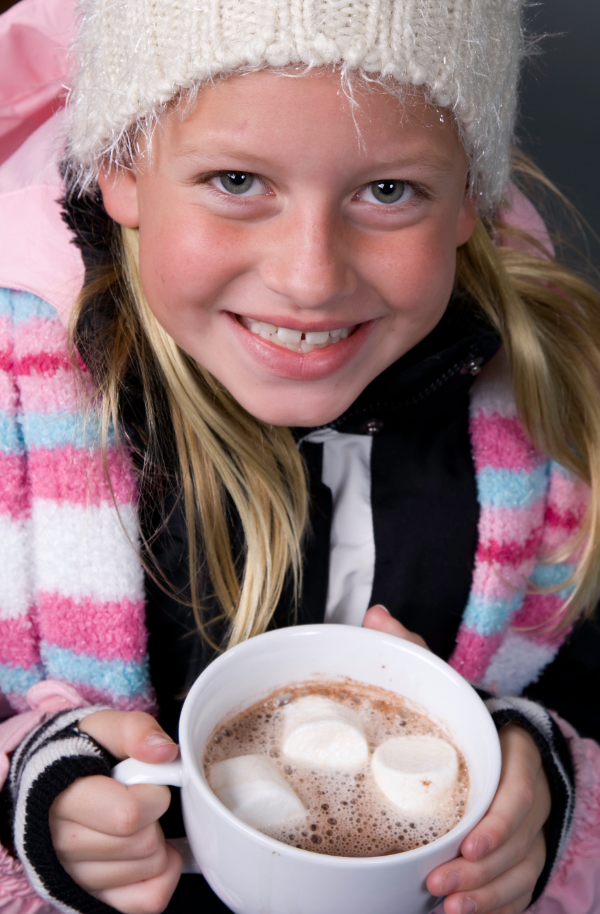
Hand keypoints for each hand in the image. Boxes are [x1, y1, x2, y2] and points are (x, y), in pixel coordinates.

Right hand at [49, 710, 182, 913]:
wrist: (56, 784)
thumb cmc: (84, 755)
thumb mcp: (104, 727)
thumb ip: (135, 731)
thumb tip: (165, 752)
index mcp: (64, 800)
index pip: (128, 816)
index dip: (153, 795)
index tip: (146, 780)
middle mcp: (64, 846)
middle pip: (144, 845)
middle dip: (156, 817)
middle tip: (139, 799)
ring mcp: (78, 876)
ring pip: (150, 869)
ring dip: (157, 842)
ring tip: (135, 821)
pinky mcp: (95, 896)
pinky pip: (149, 898)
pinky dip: (163, 873)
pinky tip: (149, 849)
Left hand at [363, 605, 550, 913]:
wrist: (498, 747)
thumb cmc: (465, 720)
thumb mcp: (445, 682)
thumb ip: (416, 652)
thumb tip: (376, 617)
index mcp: (513, 752)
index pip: (519, 789)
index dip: (500, 819)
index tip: (471, 842)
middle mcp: (528, 797)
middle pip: (519, 841)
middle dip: (481, 869)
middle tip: (438, 882)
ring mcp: (526, 832)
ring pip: (519, 872)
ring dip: (483, 894)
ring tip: (444, 904)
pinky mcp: (517, 858)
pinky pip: (516, 890)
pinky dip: (491, 906)